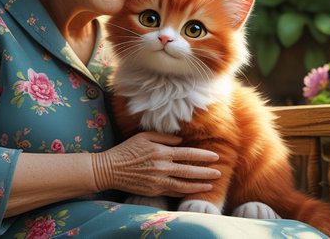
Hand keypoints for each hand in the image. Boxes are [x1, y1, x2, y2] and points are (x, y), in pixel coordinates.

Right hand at [91, 132, 219, 196]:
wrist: (110, 169)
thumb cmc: (127, 150)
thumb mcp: (144, 136)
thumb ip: (164, 137)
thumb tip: (180, 141)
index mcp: (162, 152)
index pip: (188, 153)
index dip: (203, 155)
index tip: (215, 156)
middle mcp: (162, 167)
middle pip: (190, 170)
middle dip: (206, 172)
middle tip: (219, 173)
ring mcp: (159, 181)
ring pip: (184, 184)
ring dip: (199, 185)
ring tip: (211, 185)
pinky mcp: (154, 191)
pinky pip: (173, 192)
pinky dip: (185, 192)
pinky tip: (193, 191)